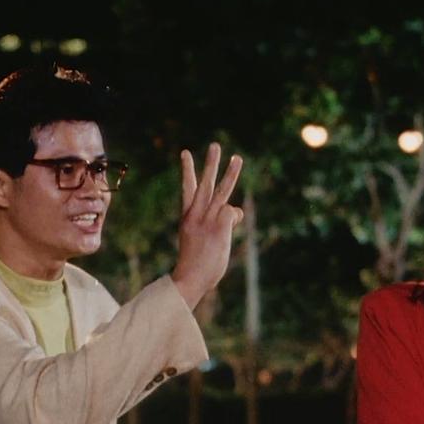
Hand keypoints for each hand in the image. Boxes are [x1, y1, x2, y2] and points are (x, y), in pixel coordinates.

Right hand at [171, 143, 243, 308]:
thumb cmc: (195, 265)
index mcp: (187, 217)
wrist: (190, 278)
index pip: (187, 189)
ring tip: (237, 157)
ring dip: (230, 173)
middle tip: (215, 145)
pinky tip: (229, 228)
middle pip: (204, 183)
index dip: (188, 171)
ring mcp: (207, 219)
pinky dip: (235, 218)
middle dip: (210, 164)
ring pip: (221, 191)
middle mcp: (196, 214)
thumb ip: (217, 222)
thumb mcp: (201, 240)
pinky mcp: (219, 225)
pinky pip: (233, 213)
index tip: (186, 152)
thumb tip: (236, 212)